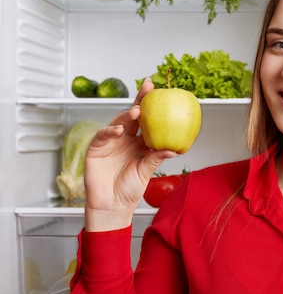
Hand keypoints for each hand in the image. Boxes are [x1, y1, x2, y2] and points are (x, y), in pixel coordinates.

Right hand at [84, 78, 176, 231]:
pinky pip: (103, 135)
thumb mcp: (146, 171)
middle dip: (140, 100)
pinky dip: (110, 131)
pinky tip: (119, 129)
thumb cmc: (129, 189)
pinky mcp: (96, 148)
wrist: (112, 206)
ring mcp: (110, 142)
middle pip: (133, 115)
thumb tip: (175, 149)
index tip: (163, 92)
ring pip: (118, 122)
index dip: (153, 107)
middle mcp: (125, 139)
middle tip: (148, 87)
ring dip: (127, 115)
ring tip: (137, 111)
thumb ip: (156, 158)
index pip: (148, 121)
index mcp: (139, 143)